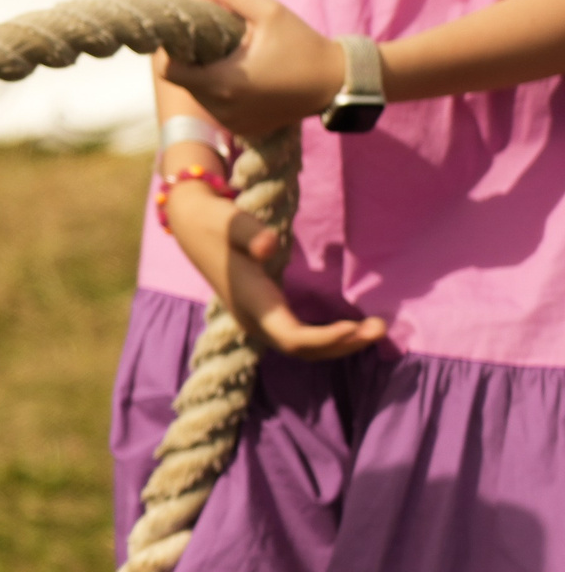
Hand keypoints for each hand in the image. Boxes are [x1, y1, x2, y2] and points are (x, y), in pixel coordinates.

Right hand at [159, 166, 385, 359]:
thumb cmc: (214, 220)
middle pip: (302, 350)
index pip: (292, 338)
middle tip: (381, 328)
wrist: (190, 223)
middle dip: (343, 344)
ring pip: (302, 348)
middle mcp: (253, 319)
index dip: (325, 339)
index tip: (356, 327)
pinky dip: (327, 337)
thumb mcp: (231, 221)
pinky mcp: (262, 314)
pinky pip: (298, 338)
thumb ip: (250, 232)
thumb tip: (268, 245)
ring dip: (338, 343)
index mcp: (250, 301)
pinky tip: (350, 327)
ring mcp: (256, 320)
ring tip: (374, 329)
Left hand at [161, 0, 345, 137]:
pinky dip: (221, 93)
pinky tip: (241, 75)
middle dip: (190, 62)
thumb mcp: (270, 11)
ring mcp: (233, 123)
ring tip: (228, 57)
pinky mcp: (244, 129)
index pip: (169, 72)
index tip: (186, 36)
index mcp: (223, 82)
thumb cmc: (303, 44)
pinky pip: (218, 109)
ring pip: (199, 97)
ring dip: (205, 78)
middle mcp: (223, 108)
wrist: (337, 83)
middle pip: (183, 83)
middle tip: (209, 41)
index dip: (171, 52)